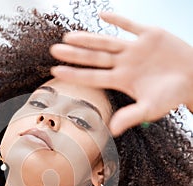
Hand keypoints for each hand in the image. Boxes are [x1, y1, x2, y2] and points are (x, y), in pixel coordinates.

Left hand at [50, 12, 192, 135]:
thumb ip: (131, 116)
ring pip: (107, 41)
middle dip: (74, 54)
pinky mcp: (150, 35)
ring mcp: (135, 49)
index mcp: (122, 80)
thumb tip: (112, 130)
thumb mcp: (151, 108)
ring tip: (68, 36)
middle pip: (94, 58)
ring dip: (88, 38)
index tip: (55, 71)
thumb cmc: (172, 96)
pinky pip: (131, 25)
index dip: (74, 73)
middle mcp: (124, 64)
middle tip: (54, 50)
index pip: (93, 76)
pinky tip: (101, 15)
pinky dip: (118, 19)